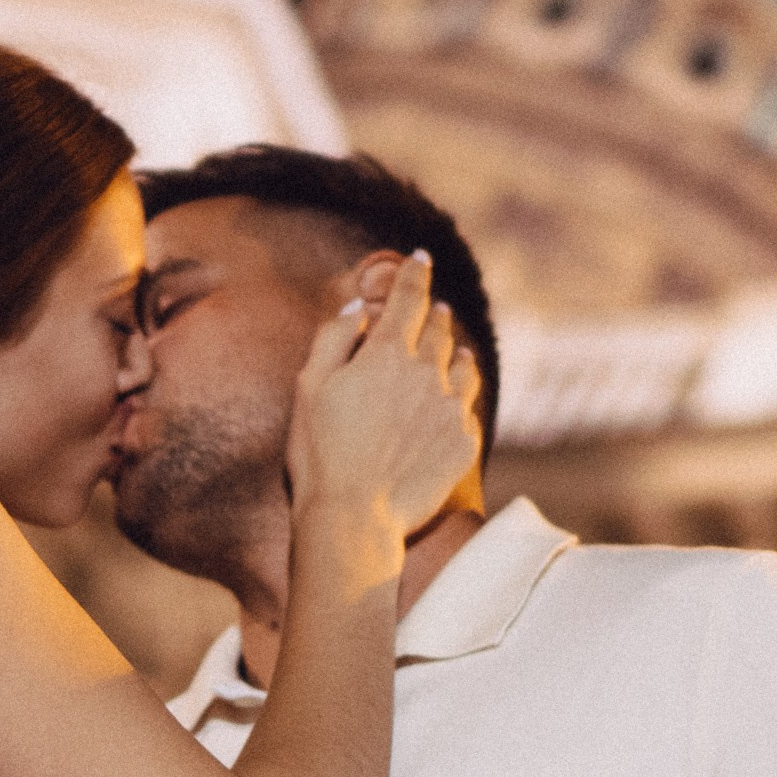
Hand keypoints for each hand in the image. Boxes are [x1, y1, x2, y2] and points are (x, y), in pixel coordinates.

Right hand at [286, 248, 482, 541]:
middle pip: (438, 331)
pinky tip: (456, 401)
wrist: (354, 517)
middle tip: (436, 309)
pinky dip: (461, 398)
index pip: (409, 299)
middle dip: (435, 315)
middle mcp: (426, 374)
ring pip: (463, 367)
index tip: (422, 259)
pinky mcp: (464, 443)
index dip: (416, 274)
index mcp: (386, 355)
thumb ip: (333, 340)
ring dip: (457, 352)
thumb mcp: (309, 388)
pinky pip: (467, 410)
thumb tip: (360, 309)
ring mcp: (450, 410)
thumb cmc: (320, 454)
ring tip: (457, 349)